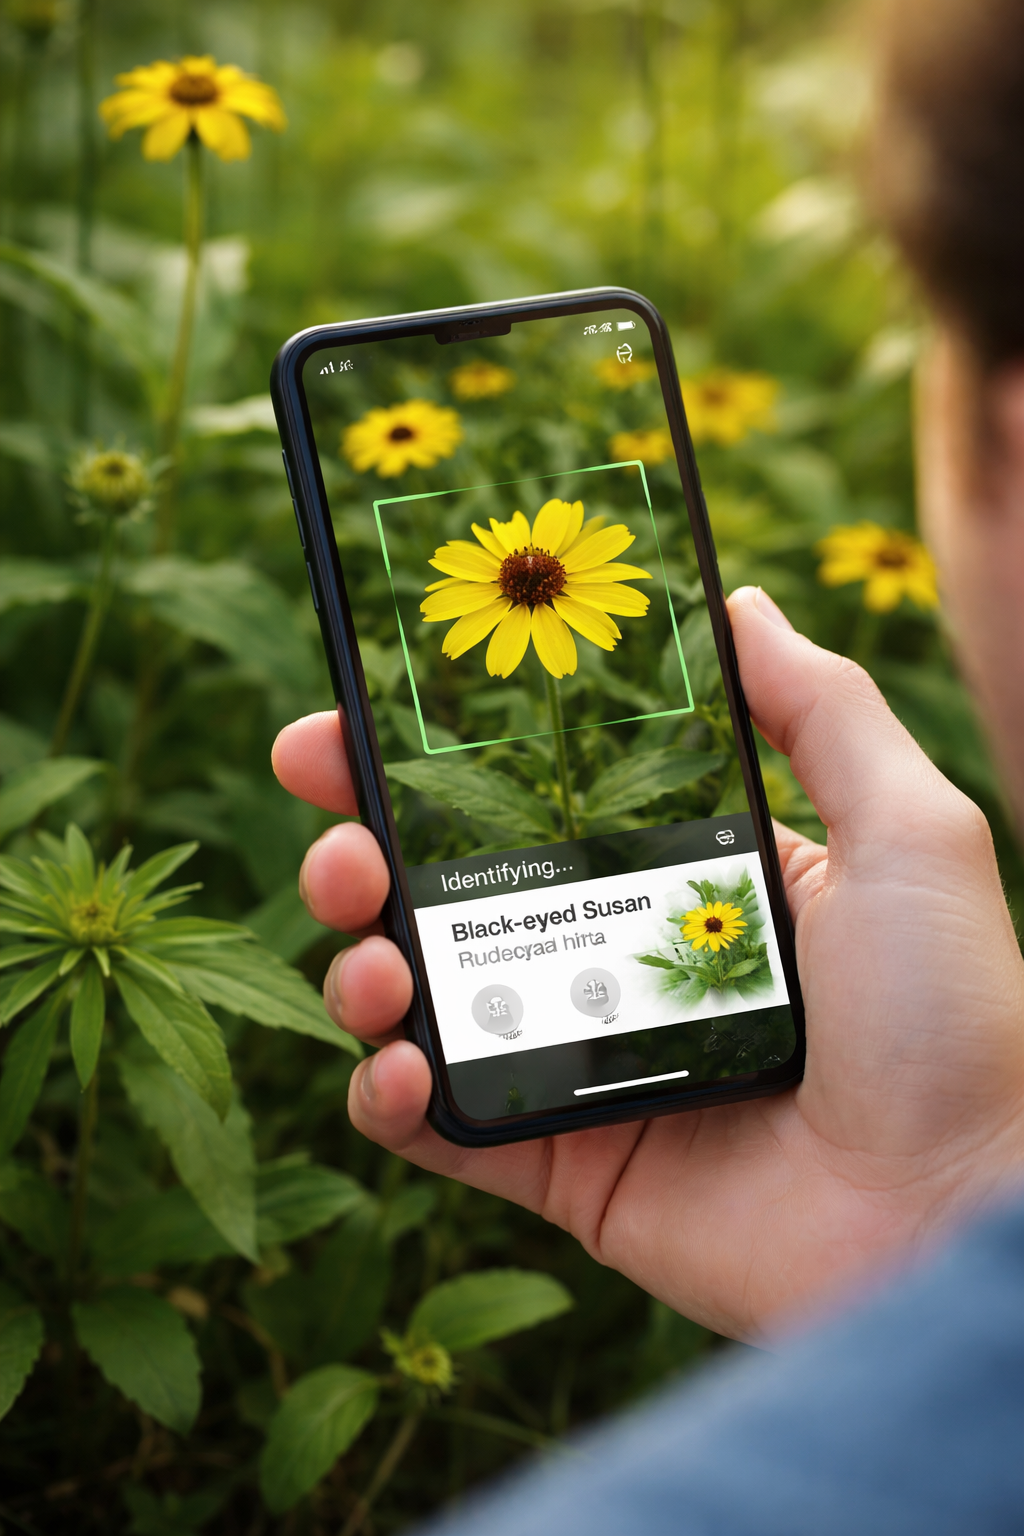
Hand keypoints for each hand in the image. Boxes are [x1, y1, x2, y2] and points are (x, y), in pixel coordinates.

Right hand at [272, 587, 1023, 1339]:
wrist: (952, 1220)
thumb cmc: (950, 1021)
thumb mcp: (906, 832)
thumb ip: (822, 711)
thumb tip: (739, 602)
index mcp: (679, 875)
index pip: (528, 800)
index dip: (432, 761)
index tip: (353, 720)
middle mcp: (614, 959)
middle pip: (447, 892)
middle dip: (362, 852)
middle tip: (336, 838)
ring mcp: (579, 1061)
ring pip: (423, 999)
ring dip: (359, 966)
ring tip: (370, 955)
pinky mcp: (557, 1161)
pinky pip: (436, 1127)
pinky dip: (388, 1095)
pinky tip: (403, 1065)